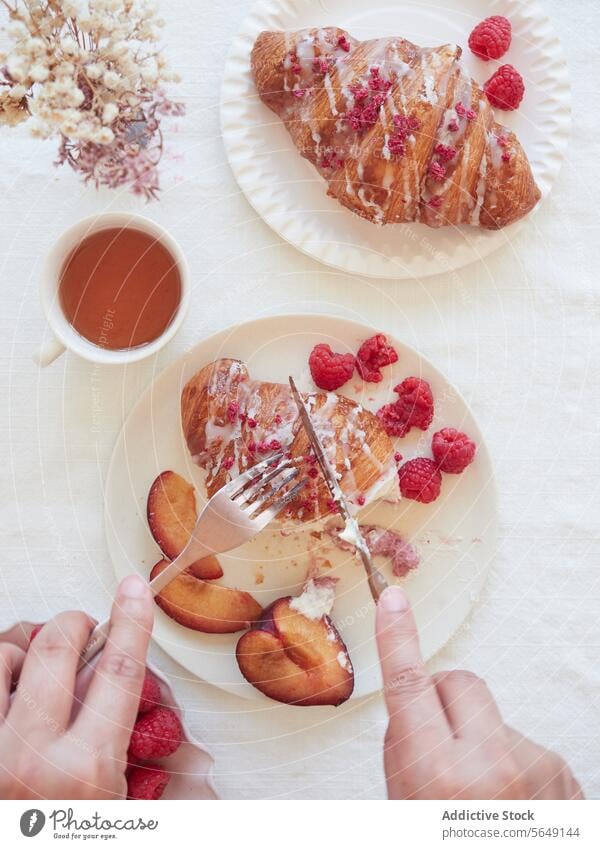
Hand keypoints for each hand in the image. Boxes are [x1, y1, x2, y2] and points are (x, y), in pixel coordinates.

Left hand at [0, 575, 152, 798]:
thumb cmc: (69, 839)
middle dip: (74, 623)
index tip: (133, 590)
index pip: (118, 672)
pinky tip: (7, 688)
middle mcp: (27, 757)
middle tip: (84, 628)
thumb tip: (155, 709)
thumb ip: (134, 756)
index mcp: (83, 773)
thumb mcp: (115, 813)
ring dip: (22, 648)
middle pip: (54, 648)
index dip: (130, 622)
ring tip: (35, 664)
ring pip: (0, 657)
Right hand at [376, 586, 582, 799]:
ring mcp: (536, 771)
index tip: (392, 601)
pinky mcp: (565, 778)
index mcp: (440, 779)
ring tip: (481, 801)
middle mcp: (492, 768)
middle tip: (435, 739)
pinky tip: (508, 810)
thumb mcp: (403, 815)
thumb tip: (414, 710)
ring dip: (480, 743)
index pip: (409, 687)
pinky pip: (522, 746)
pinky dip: (511, 766)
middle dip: (442, 698)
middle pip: (459, 684)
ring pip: (492, 719)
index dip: (397, 639)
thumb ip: (404, 755)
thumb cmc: (445, 847)